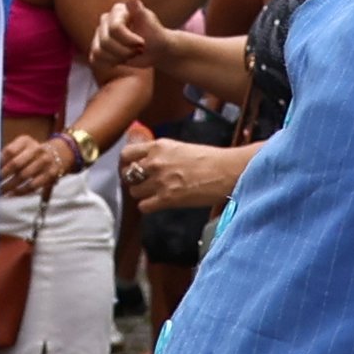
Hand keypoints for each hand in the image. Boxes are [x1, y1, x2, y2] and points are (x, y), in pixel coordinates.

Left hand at [0, 129, 76, 197]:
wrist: (60, 154)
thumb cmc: (33, 153)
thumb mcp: (23, 146)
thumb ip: (9, 154)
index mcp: (26, 141)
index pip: (9, 151)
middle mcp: (36, 149)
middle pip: (16, 164)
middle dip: (3, 176)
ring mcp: (44, 162)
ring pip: (24, 176)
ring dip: (10, 186)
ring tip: (0, 191)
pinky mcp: (50, 174)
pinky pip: (33, 185)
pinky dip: (21, 191)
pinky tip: (12, 194)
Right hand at [89, 0, 162, 75]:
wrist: (156, 50)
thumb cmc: (155, 35)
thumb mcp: (148, 22)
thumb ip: (136, 7)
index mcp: (117, 11)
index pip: (115, 28)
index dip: (128, 39)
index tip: (142, 43)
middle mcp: (105, 20)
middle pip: (106, 41)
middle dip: (125, 50)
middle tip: (139, 50)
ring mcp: (100, 34)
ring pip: (99, 51)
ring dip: (118, 57)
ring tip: (131, 55)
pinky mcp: (98, 48)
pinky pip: (95, 58)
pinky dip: (109, 63)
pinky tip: (120, 61)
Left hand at [120, 133, 248, 214]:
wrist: (227, 171)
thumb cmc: (210, 159)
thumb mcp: (180, 147)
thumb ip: (162, 153)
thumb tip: (149, 159)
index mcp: (158, 146)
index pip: (126, 154)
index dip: (127, 163)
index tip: (131, 168)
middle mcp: (155, 162)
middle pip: (127, 174)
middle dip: (133, 180)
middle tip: (143, 183)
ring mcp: (159, 181)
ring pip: (134, 191)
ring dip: (141, 194)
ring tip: (153, 194)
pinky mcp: (166, 199)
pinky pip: (143, 206)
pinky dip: (148, 207)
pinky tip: (158, 204)